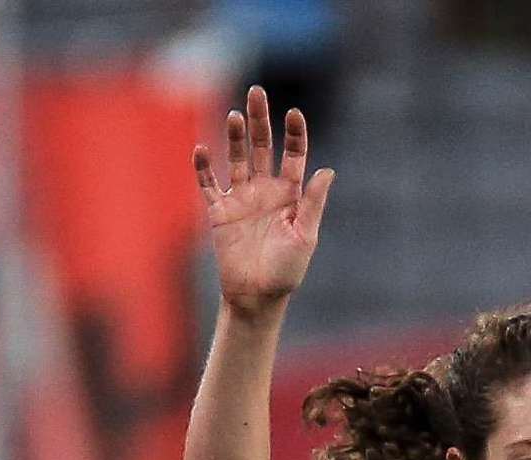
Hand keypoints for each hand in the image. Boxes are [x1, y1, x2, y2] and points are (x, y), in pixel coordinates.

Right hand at [192, 86, 335, 316]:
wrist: (257, 296)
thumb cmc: (286, 270)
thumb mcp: (305, 236)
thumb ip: (312, 203)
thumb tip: (327, 171)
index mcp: (290, 195)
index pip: (293, 156)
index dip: (294, 135)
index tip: (294, 113)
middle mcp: (265, 191)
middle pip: (261, 147)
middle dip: (260, 121)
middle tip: (257, 92)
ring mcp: (241, 198)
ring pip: (236, 158)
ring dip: (234, 137)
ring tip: (236, 116)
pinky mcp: (220, 211)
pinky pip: (209, 184)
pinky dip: (204, 167)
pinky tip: (203, 149)